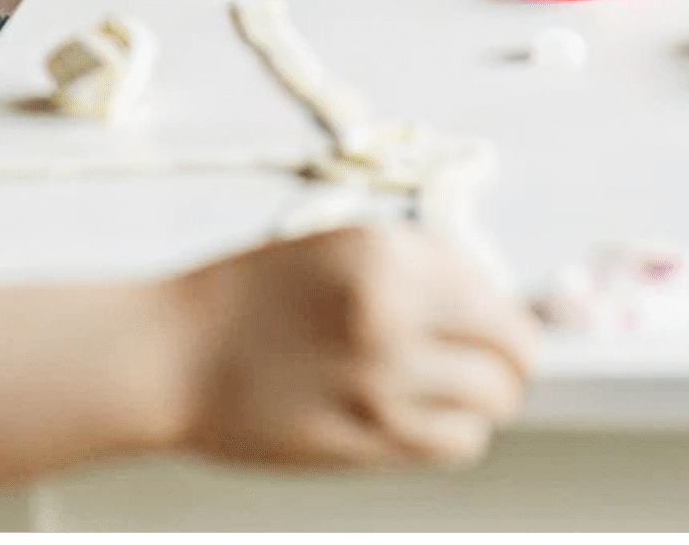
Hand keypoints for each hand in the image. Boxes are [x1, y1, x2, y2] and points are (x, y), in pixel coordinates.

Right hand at [180, 223, 535, 469]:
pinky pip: (453, 443)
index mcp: (382, 254)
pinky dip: (454, 431)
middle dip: (508, 355)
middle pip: (512, 353)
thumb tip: (491, 295)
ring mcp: (383, 386)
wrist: (176, 356)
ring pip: (491, 405)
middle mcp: (393, 317)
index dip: (502, 306)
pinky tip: (421, 413)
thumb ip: (414, 266)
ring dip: (480, 397)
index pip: (496, 290)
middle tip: (485, 354)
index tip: (492, 312)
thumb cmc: (246, 295)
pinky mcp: (368, 442)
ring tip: (444, 385)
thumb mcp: (335, 245)